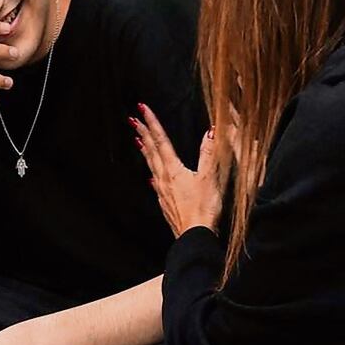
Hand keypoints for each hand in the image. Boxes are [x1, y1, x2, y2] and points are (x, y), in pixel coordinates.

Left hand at [131, 103, 224, 236]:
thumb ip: (209, 154)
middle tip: (133, 119)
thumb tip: (211, 131)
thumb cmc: (203, 207)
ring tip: (138, 141)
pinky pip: (156, 184)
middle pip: (151, 151)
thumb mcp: (209, 177)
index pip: (161, 140)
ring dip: (145, 151)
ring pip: (151, 165)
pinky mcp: (166, 204)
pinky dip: (153, 174)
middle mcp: (164, 178)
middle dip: (143, 133)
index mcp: (174, 169)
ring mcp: (163, 191)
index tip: (142, 109)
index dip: (152, 123)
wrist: (194, 235)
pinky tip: (152, 177)